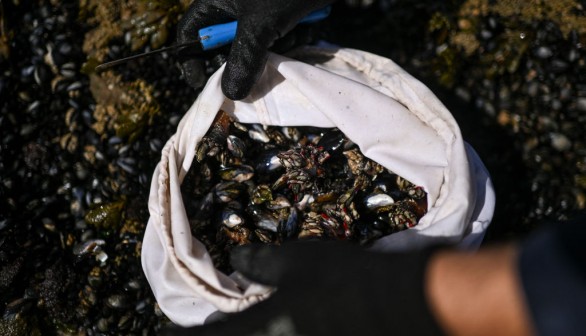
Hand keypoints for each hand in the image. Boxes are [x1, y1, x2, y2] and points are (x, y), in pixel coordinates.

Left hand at [160, 241, 443, 335]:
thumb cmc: (346, 279)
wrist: (401, 307)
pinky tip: (276, 328)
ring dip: (241, 333)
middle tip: (213, 324)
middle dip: (214, 333)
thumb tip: (235, 261)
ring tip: (243, 323)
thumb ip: (260, 262)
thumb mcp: (299, 260)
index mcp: (259, 331)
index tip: (164, 332)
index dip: (181, 335)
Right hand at [176, 0, 334, 99]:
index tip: (202, 83)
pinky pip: (279, 38)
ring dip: (275, 48)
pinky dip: (291, 39)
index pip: (192, 33)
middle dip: (245, 58)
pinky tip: (304, 30)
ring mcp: (259, 10)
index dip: (192, 60)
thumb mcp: (259, 26)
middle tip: (257, 67)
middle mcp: (234, 5)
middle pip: (226, 44)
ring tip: (291, 34)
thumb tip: (231, 93)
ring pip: (256, 45)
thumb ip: (243, 60)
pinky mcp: (281, 14)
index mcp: (217, 0)